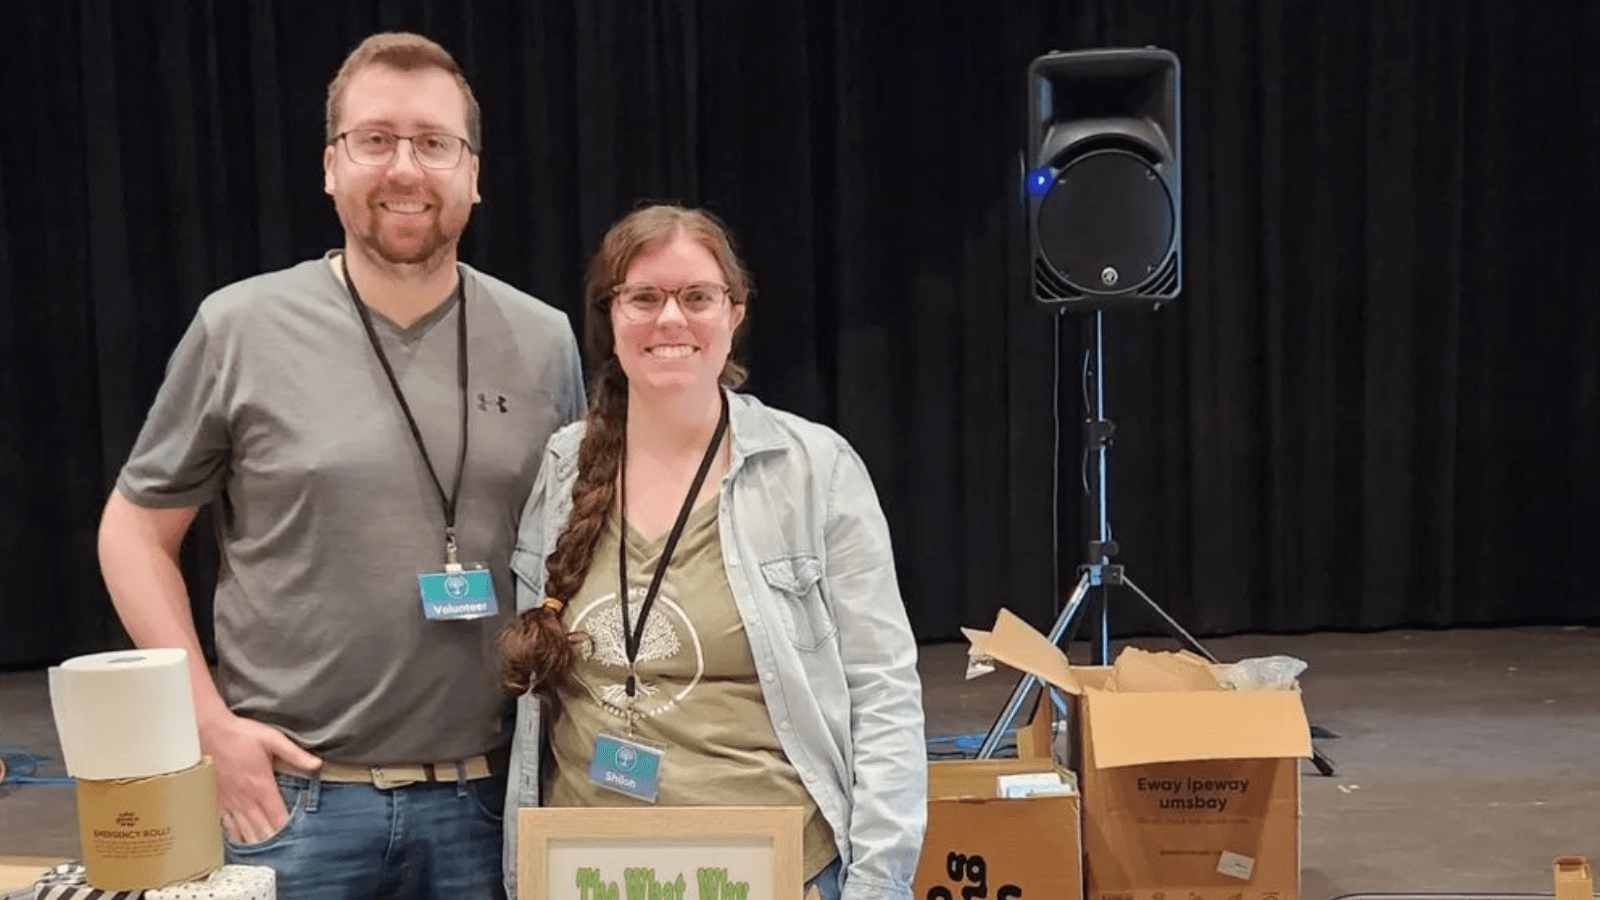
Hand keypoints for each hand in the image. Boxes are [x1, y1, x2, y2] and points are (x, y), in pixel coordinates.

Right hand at [201, 709, 322, 843]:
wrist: (208, 731)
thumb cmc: (241, 734)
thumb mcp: (273, 739)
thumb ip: (295, 754)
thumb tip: (317, 763)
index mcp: (260, 785)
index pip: (277, 815)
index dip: (287, 830)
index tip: (296, 840)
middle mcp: (244, 798)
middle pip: (261, 828)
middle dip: (273, 842)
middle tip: (284, 855)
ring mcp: (229, 801)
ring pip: (244, 831)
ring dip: (256, 844)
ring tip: (266, 858)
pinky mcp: (217, 801)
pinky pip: (226, 825)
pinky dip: (235, 837)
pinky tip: (242, 844)